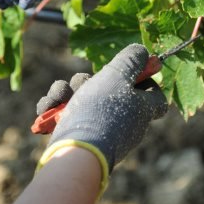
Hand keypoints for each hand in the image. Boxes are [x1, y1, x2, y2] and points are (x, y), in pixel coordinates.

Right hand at [38, 44, 167, 170]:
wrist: (76, 151)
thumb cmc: (101, 111)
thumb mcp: (118, 75)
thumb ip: (131, 59)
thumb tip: (143, 52)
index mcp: (141, 109)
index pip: (155, 97)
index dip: (147, 81)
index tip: (134, 71)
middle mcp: (123, 121)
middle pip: (109, 92)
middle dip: (90, 81)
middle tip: (86, 83)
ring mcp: (99, 130)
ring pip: (82, 99)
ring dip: (66, 92)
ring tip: (62, 97)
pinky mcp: (77, 137)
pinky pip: (66, 114)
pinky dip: (55, 109)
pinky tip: (48, 108)